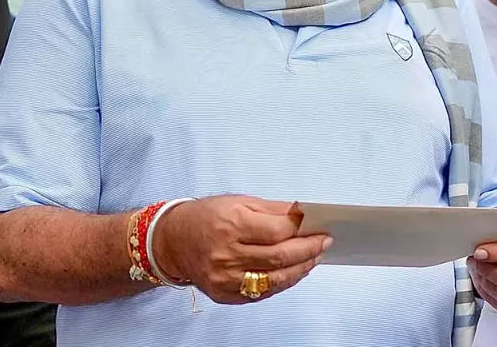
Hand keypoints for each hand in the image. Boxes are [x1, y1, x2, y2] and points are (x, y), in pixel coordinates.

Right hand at [150, 196, 330, 304]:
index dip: (304, 231)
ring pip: (274, 279)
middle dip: (308, 251)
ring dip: (300, 269)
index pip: (278, 231)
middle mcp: (226, 254)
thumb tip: (305, 214)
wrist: (172, 240)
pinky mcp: (223, 294)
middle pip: (279, 257)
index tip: (321, 228)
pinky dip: (281, 283)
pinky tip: (292, 272)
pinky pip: (260, 293)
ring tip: (313, 258)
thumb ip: (275, 210)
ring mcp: (224, 278)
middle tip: (324, 244)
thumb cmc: (207, 216)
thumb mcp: (240, 201)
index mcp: (232, 225)